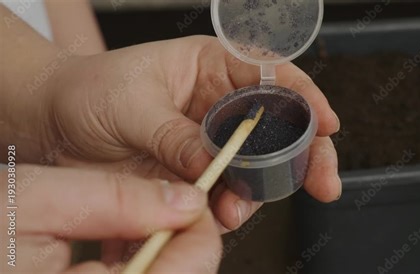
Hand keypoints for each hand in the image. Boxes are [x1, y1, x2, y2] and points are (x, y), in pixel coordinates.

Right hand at [0, 165, 220, 272]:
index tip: (195, 199)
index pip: (184, 273)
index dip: (200, 232)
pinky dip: (144, 265)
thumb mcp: (33, 198)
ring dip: (168, 254)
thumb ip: (113, 200)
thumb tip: (186, 202)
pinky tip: (128, 243)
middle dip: (186, 244)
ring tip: (148, 220)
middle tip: (174, 206)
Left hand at [34, 35, 340, 230]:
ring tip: (238, 208)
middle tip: (322, 181)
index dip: (304, 97)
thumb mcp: (132, 105)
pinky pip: (224, 193)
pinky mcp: (195, 175)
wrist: (51, 125)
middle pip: (277, 127)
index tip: (326, 123)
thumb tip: (211, 165)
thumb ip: (175, 136)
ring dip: (257, 191)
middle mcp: (217, 105)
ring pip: (254, 167)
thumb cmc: (88, 91)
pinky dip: (226, 208)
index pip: (270, 75)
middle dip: (303, 155)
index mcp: (209, 67)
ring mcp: (209, 143)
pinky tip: (218, 215)